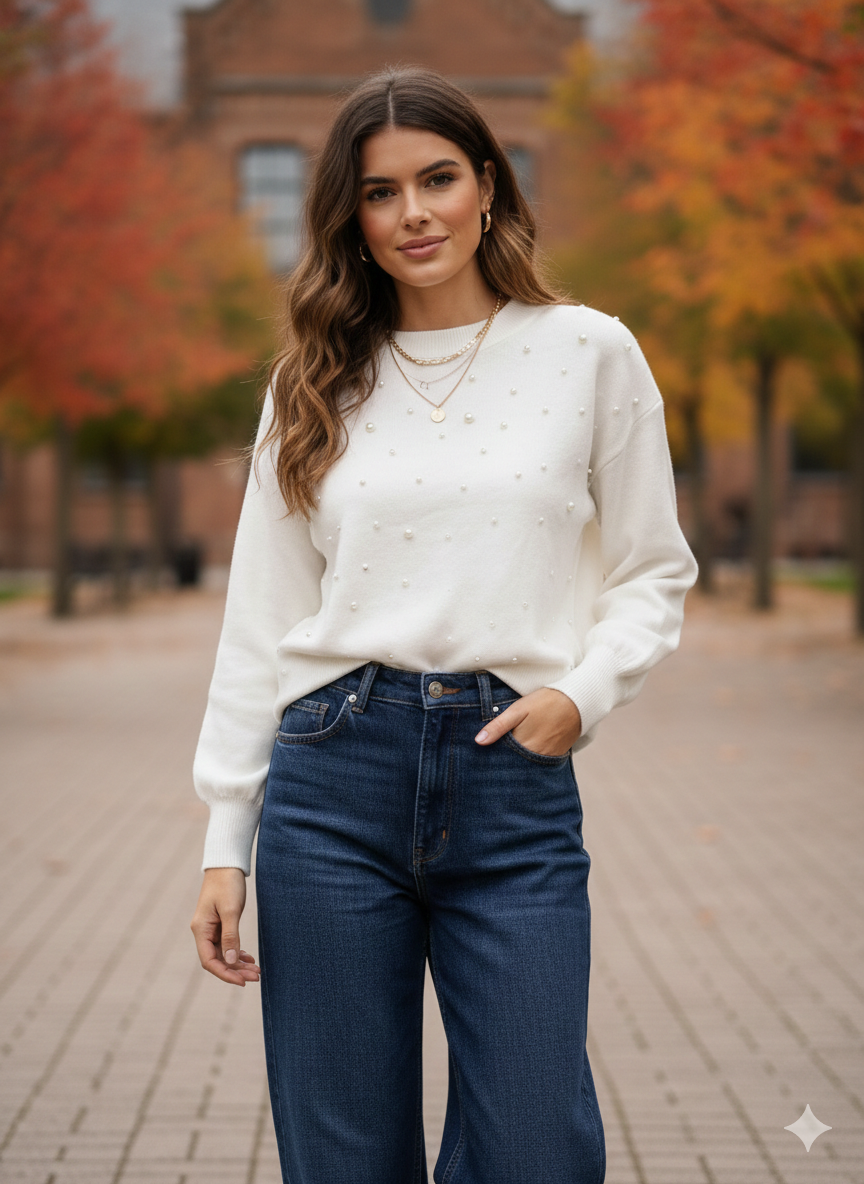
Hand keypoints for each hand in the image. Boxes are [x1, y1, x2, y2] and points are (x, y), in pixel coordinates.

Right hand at [191, 867, 260, 986]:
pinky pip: (227, 944)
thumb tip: (231, 961)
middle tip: (256, 977)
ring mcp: (211, 928)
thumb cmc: (227, 883)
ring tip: (256, 971)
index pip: (209, 961)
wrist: (227, 863)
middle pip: (217, 960)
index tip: (243, 981)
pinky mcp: (220, 923)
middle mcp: (203, 931)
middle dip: (236, 971)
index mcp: (201, 929)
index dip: (225, 974)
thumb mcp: (231, 910)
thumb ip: (231, 936)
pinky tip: (249, 958)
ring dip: (238, 964)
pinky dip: (238, 953)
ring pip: (224, 954)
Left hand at [474, 687, 581, 756]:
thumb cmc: (544, 703)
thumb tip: (478, 742)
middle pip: (513, 766)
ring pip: (525, 766)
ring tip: (507, 757)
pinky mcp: (556, 757)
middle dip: (502, 764)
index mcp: (522, 746)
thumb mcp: (517, 710)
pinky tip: (524, 754)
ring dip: (516, 763)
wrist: (577, 702)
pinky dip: (530, 761)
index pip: (501, 761)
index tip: (480, 760)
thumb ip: (498, 726)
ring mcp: (547, 759)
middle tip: (489, 762)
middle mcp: (535, 757)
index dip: (490, 760)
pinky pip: (538, 764)